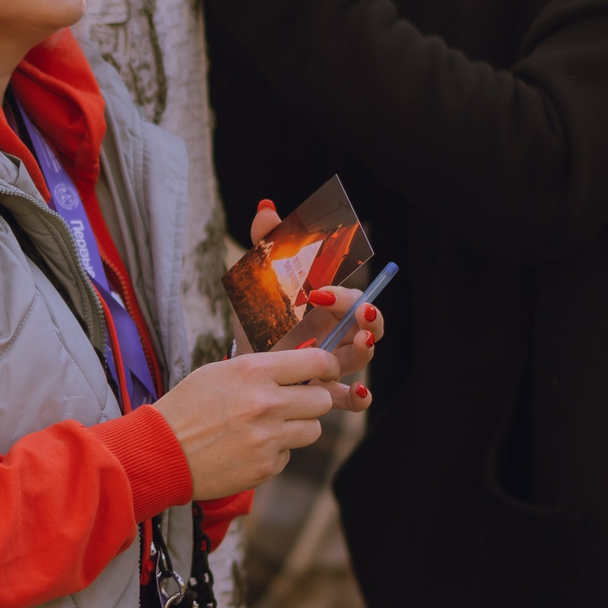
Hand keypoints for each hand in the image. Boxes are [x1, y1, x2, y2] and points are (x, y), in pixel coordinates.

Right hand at [153, 347, 339, 501]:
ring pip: (312, 429)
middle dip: (312, 400)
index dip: (327, 365)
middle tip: (295, 402)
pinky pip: (289, 455)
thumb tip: (297, 369)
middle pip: (322, 400)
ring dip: (296, 427)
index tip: (326, 371)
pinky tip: (247, 448)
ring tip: (267, 427)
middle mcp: (266, 403)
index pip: (315, 361)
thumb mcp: (219, 373)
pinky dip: (274, 452)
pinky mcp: (266, 467)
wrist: (160, 452)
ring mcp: (268, 438)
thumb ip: (260, 370)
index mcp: (253, 372)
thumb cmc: (186, 408)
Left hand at [243, 201, 384, 410]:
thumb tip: (267, 208)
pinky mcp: (322, 390)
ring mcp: (333, 363)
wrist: (237, 359)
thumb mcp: (256, 282)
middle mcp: (337, 333)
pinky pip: (348, 398)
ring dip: (366, 350)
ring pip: (361, 357)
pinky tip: (355, 394)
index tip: (317, 291)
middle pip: (368, 324)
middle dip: (370, 318)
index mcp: (328, 306)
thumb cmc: (256, 316)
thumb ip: (266, 246)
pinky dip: (358, 399)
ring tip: (362, 343)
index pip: (351, 296)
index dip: (341, 293)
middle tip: (362, 313)